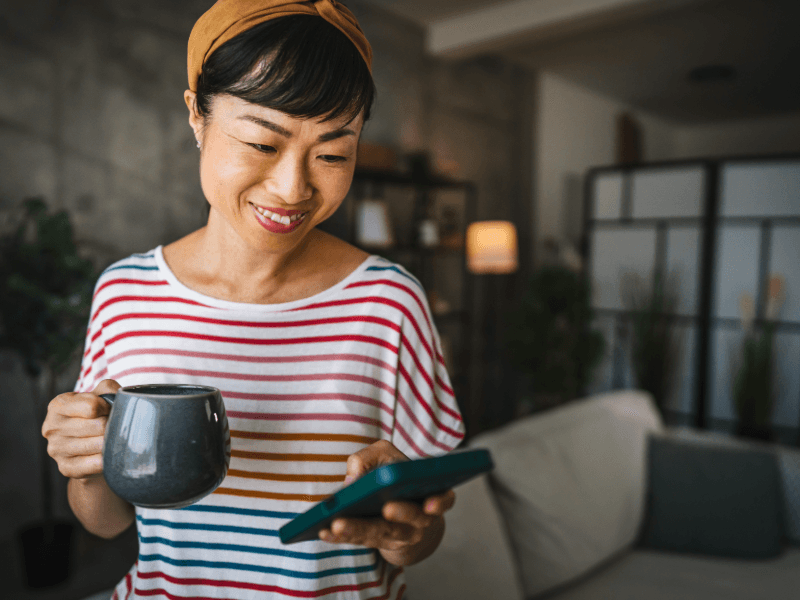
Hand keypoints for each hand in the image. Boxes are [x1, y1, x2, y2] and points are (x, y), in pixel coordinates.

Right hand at [41, 379, 119, 479]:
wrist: (91, 445)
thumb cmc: (98, 415)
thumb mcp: (101, 395)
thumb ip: (109, 389)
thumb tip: (118, 398)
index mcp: (58, 405)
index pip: (93, 406)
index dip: (108, 408)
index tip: (109, 410)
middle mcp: (52, 427)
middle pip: (99, 425)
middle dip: (113, 425)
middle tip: (114, 427)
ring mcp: (56, 449)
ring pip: (99, 444)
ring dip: (112, 442)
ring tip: (112, 439)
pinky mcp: (65, 468)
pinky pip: (96, 464)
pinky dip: (108, 459)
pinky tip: (108, 455)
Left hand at [318, 440, 455, 564]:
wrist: (403, 514)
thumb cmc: (395, 477)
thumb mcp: (386, 456)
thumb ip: (371, 457)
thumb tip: (354, 478)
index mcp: (429, 493)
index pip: (443, 499)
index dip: (440, 503)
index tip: (431, 505)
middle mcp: (420, 519)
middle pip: (411, 519)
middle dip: (399, 514)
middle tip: (387, 509)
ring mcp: (399, 535)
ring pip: (381, 534)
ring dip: (360, 530)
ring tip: (337, 524)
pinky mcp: (378, 544)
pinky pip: (361, 542)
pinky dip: (342, 538)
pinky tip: (323, 532)